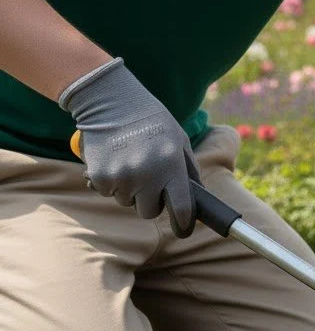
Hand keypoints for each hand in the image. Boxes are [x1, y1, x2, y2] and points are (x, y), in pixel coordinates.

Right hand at [59, 57, 199, 237]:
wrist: (112, 101)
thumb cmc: (152, 121)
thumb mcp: (179, 140)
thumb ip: (189, 170)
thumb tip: (197, 198)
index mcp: (172, 166)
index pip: (182, 208)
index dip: (183, 223)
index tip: (183, 229)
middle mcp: (148, 175)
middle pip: (149, 212)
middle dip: (150, 202)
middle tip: (148, 181)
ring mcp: (122, 177)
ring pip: (126, 202)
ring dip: (129, 189)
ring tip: (129, 161)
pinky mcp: (100, 176)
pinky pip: (107, 191)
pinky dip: (110, 181)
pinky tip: (113, 159)